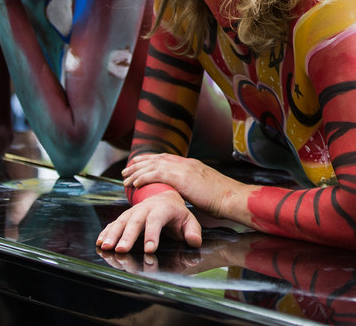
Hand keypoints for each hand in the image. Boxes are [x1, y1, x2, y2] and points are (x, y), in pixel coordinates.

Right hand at [96, 189, 202, 252]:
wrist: (165, 198)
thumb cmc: (177, 214)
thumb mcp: (189, 221)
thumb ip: (193, 231)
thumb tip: (194, 242)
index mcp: (163, 208)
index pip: (156, 221)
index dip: (152, 234)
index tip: (149, 249)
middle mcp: (145, 208)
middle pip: (135, 221)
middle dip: (127, 236)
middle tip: (122, 250)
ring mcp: (133, 212)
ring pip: (121, 221)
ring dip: (113, 234)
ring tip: (106, 247)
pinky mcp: (125, 217)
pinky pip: (114, 223)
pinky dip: (106, 232)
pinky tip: (100, 241)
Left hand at [122, 153, 243, 221]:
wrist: (230, 197)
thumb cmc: (221, 198)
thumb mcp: (205, 188)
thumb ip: (193, 186)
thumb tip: (186, 192)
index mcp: (191, 164)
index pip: (166, 158)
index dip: (151, 160)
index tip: (139, 163)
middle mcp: (186, 163)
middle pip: (157, 158)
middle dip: (140, 163)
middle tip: (126, 169)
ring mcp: (183, 168)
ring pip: (153, 165)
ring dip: (137, 171)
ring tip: (125, 178)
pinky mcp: (181, 177)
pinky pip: (156, 174)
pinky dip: (143, 178)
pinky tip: (134, 184)